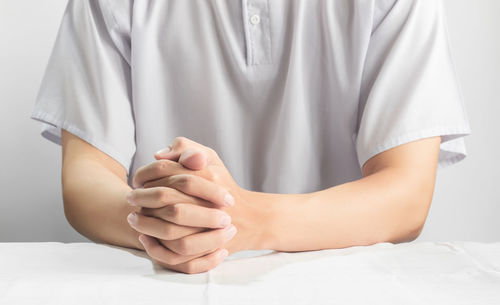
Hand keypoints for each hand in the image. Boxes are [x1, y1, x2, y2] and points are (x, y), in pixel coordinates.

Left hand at [128, 137, 264, 272]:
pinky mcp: (208, 248)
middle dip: (142, 198)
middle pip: (166, 198)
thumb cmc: (223, 184)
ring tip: (133, 218)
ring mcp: (210, 226)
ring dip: (146, 224)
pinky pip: (177, 252)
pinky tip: (145, 238)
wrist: (250, 219)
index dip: (146, 174)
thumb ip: (185, 147)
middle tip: (129, 198)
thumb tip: (158, 155)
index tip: (137, 179)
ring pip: (170, 228)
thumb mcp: (211, 158)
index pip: (167, 170)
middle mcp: (210, 200)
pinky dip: (157, 247)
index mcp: (209, 174)